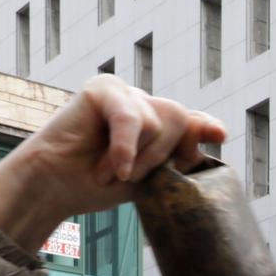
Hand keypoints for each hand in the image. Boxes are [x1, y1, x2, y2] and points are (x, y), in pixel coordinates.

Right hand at [0, 74, 225, 251]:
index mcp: (157, 123)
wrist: (55, 187)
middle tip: (128, 179)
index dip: (204, 128)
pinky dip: (125, 148)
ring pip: (158, 123)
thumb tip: (218, 130)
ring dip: (138, 159)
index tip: (220, 135)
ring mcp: (123, 93)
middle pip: (179, 121)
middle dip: (160, 158)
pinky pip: (130, 118)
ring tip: (111, 172)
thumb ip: (182, 155)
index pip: (190, 121)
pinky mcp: (102, 89)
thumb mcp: (151, 176)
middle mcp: (143, 103)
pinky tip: (116, 170)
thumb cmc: (100, 185)